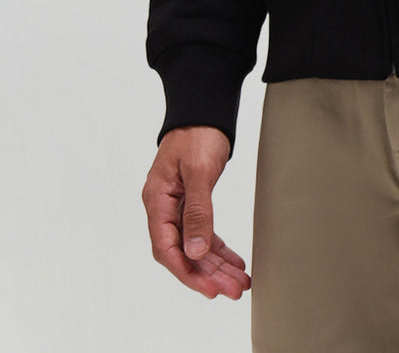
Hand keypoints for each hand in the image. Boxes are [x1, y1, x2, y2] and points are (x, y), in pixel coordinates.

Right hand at [142, 125, 250, 298]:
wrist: (204, 107)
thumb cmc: (198, 132)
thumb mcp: (199, 170)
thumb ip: (197, 210)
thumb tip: (194, 250)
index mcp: (157, 201)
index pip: (167, 248)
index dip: (188, 272)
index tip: (210, 289)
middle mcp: (164, 207)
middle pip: (183, 252)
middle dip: (208, 274)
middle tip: (234, 290)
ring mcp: (177, 205)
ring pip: (195, 246)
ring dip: (216, 265)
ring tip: (240, 282)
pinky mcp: (192, 201)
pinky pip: (204, 233)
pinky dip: (219, 248)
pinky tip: (235, 262)